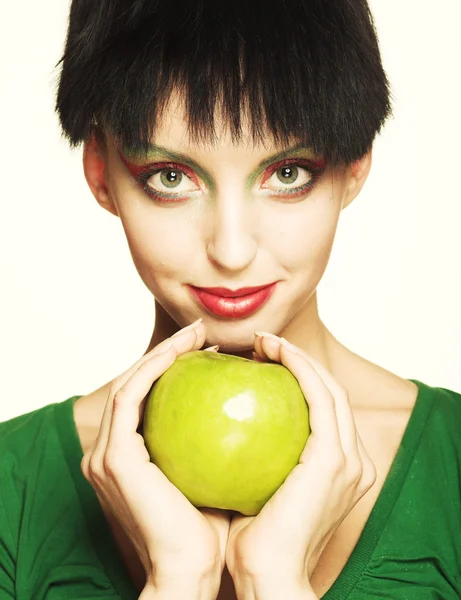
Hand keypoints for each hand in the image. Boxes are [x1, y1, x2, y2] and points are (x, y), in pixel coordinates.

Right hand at [81, 319, 229, 596]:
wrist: (192, 572)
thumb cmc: (210, 530)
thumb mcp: (215, 476)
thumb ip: (218, 445)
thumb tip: (250, 408)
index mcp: (127, 458)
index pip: (149, 400)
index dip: (174, 369)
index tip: (210, 352)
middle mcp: (110, 452)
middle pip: (136, 385)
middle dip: (167, 353)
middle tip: (202, 333)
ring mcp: (107, 455)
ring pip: (131, 383)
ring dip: (162, 353)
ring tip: (196, 334)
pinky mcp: (115, 458)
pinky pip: (133, 397)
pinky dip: (156, 368)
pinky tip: (187, 351)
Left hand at [226, 332, 376, 598]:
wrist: (268, 576)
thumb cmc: (255, 539)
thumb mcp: (258, 489)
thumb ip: (256, 457)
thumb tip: (224, 426)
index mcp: (341, 467)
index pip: (321, 409)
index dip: (297, 377)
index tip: (261, 361)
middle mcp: (354, 459)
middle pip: (330, 391)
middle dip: (298, 360)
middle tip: (263, 344)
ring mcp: (349, 458)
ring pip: (329, 386)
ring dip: (299, 356)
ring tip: (265, 341)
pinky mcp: (334, 458)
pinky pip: (318, 396)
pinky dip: (299, 366)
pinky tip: (271, 352)